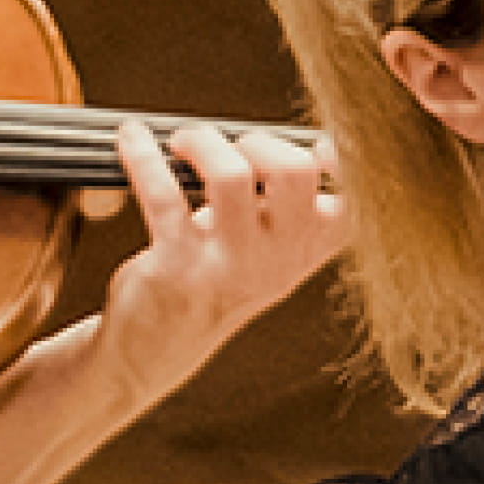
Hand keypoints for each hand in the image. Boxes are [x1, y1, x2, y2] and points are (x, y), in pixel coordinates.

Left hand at [86, 120, 344, 409]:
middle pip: (294, 170)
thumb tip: (269, 137)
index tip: (315, 145)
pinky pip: (162, 194)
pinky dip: (141, 155)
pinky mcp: (178, 266)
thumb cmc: (216, 279)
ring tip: (184, 143)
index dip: (341, 160)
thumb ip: (283, 202)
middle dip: (255, 141)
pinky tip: (132, 138)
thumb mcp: (269, 246)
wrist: (161, 346)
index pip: (352, 195)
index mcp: (315, 246)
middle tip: (229, 147)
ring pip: (231, 176)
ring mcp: (231, 265)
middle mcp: (282, 257)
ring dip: (201, 143)